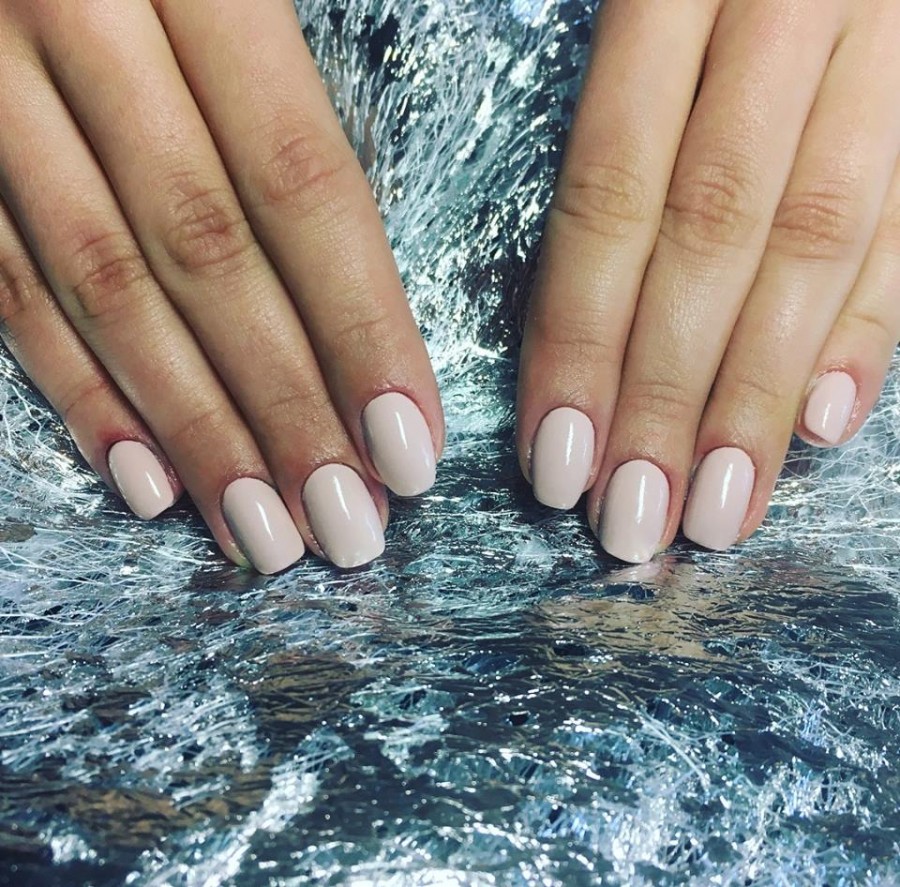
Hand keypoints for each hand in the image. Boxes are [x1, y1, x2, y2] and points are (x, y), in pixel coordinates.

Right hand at [0, 0, 442, 572]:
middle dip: (285, 412)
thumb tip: (355, 251)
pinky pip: (2, 276)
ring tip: (262, 533)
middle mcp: (80, 20)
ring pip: (105, 286)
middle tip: (346, 531)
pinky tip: (146, 477)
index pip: (301, 186)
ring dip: (193, 429)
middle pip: (207, 258)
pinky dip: (79, 385)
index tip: (411, 451)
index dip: (362, 329)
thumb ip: (290, 69)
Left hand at [518, 0, 899, 561]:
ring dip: (757, 394)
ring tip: (716, 508)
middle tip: (629, 519)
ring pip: (817, 241)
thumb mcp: (642, 9)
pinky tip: (823, 426)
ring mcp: (885, 44)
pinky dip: (870, 327)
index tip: (554, 458)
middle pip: (713, 235)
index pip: (612, 194)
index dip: (581, 335)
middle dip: (664, 393)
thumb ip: (619, 135)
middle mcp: (790, 10)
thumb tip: (587, 331)